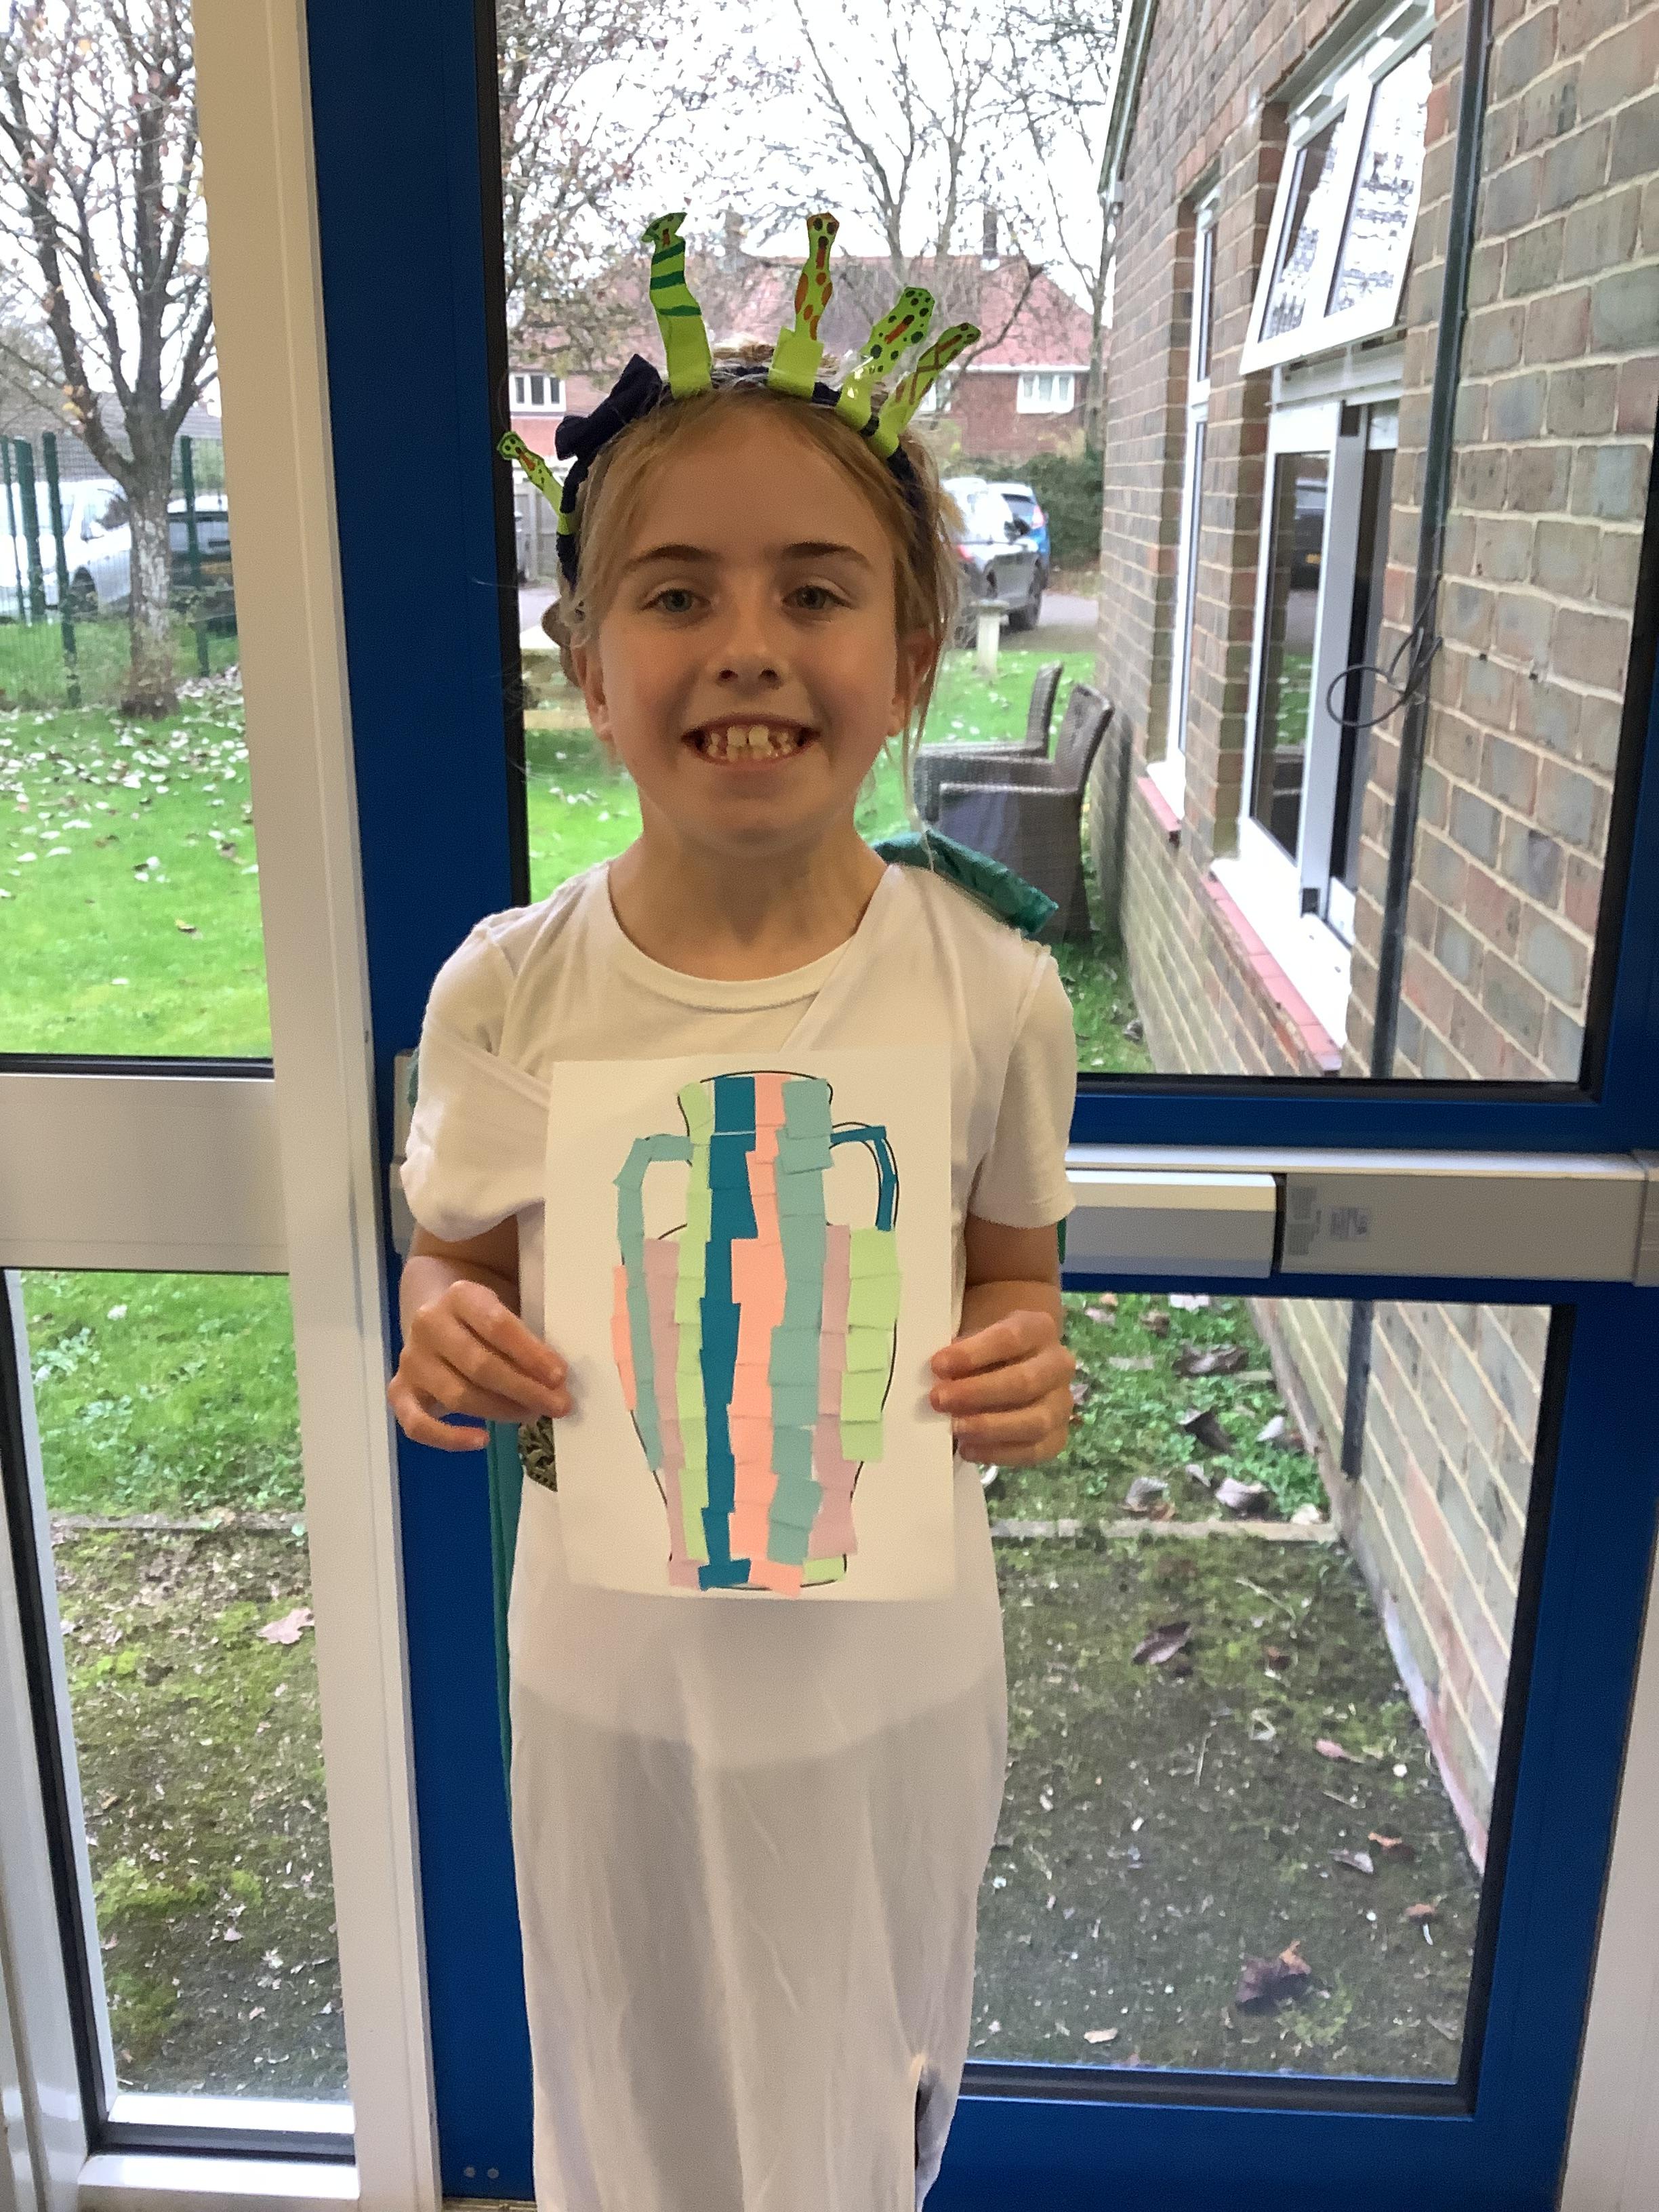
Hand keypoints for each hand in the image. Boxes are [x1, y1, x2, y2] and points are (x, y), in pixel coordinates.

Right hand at [387, 1279, 570, 1452]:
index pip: (497, 1325)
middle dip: (523, 1389)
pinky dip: (448, 1438)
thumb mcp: (506, 1306)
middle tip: (558, 1405)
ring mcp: (411, 1359)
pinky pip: (417, 1424)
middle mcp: (429, 1324)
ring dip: (500, 1411)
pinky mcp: (399, 1391)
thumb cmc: (485, 1316)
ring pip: (456, 1395)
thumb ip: (527, 1332)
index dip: (530, 1353)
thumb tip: (558, 1379)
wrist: (437, 1311)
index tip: (560, 1376)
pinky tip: (482, 1440)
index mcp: (460, 1295)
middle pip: (479, 1365)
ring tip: (532, 1416)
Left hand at [929, 1307, 1074, 1465]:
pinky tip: (969, 1449)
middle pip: (1025, 1381)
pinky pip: (1035, 1451)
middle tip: (939, 1399)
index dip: (973, 1353)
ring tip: (955, 1428)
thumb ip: (959, 1349)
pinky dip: (1000, 1453)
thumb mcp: (973, 1337)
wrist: (1013, 1365)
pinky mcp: (1057, 1436)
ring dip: (991, 1427)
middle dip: (978, 1392)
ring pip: (1036, 1421)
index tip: (938, 1365)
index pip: (1011, 1338)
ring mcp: (1062, 1403)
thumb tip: (939, 1374)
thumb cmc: (985, 1349)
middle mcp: (1058, 1365)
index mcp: (1039, 1328)